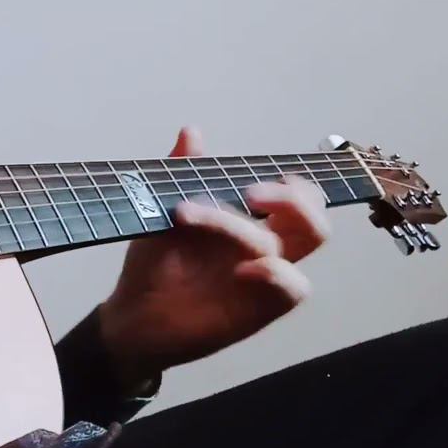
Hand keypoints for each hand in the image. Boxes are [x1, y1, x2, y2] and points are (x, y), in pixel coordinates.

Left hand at [98, 126, 329, 388]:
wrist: (133, 315)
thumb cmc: (153, 265)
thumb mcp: (158, 213)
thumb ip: (179, 173)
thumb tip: (192, 132)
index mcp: (250, 223)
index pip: (298, 197)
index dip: (292, 184)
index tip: (249, 179)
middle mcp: (266, 248)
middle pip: (315, 217)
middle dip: (293, 197)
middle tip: (249, 193)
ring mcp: (266, 277)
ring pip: (304, 243)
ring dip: (261, 226)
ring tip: (220, 224)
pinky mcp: (261, 308)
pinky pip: (294, 287)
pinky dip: (277, 273)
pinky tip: (242, 270)